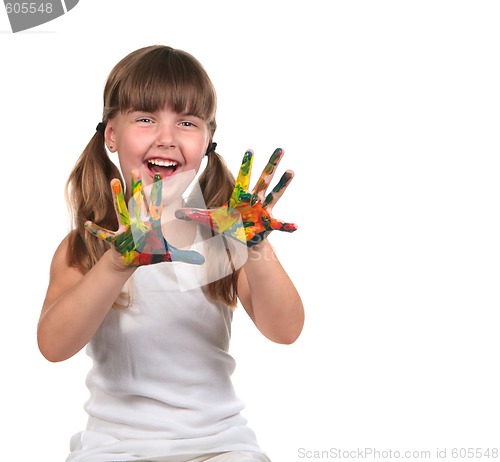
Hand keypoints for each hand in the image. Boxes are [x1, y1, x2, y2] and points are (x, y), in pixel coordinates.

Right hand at [85, 173, 204, 266]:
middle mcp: (138, 221)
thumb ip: (183, 256)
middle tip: (136, 168)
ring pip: (121, 209)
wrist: (131, 260)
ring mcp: (126, 228)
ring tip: (113, 180)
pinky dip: (96, 230)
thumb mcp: (167, 254)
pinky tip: (87, 223)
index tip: (161, 175)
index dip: (159, 191)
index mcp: (151, 223)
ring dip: (117, 196)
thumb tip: (201, 261)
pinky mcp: (116, 239)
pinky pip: (105, 234)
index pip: (157, 204)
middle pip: (138, 201)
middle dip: (138, 186)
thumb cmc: (148, 253)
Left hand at [175, 148, 296, 246]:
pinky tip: (295, 226)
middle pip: (264, 178)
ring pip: (275, 194)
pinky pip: (279, 225)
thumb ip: (196, 215)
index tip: (250, 149)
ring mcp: (264, 210)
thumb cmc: (228, 226)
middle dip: (271, 164)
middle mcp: (255, 199)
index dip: (246, 164)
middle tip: (280, 149)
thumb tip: (177, 212)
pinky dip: (287, 226)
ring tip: (291, 172)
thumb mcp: (211, 220)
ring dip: (283, 183)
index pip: (243, 177)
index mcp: (241, 196)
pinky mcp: (269, 224)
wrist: (241, 241)